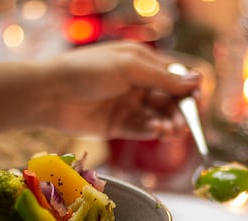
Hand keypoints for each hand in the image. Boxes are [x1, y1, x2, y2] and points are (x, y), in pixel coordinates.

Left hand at [45, 41, 201, 140]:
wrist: (50, 93)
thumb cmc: (87, 71)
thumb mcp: (129, 68)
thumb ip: (163, 77)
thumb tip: (197, 81)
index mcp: (141, 62)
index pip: (174, 77)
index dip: (188, 90)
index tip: (197, 103)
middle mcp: (137, 84)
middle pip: (169, 100)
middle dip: (180, 112)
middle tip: (184, 124)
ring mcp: (127, 105)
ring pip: (157, 117)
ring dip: (168, 124)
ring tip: (171, 130)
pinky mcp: (117, 126)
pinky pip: (141, 130)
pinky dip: (152, 131)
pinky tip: (157, 131)